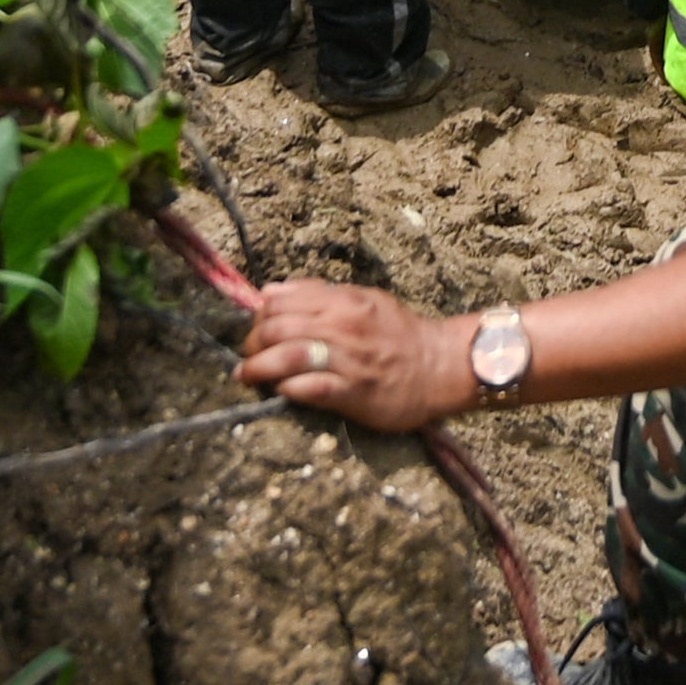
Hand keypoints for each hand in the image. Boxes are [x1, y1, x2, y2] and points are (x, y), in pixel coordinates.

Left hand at [238, 277, 471, 431]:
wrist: (439, 366)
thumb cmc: (399, 333)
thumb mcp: (363, 299)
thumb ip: (319, 294)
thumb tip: (272, 291)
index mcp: (342, 300)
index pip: (281, 300)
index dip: (259, 315)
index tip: (256, 328)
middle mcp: (342, 325)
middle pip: (278, 327)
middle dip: (253, 342)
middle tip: (247, 356)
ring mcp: (347, 359)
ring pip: (289, 356)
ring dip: (259, 367)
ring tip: (246, 376)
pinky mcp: (353, 393)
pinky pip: (310, 388)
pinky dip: (288, 388)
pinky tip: (279, 391)